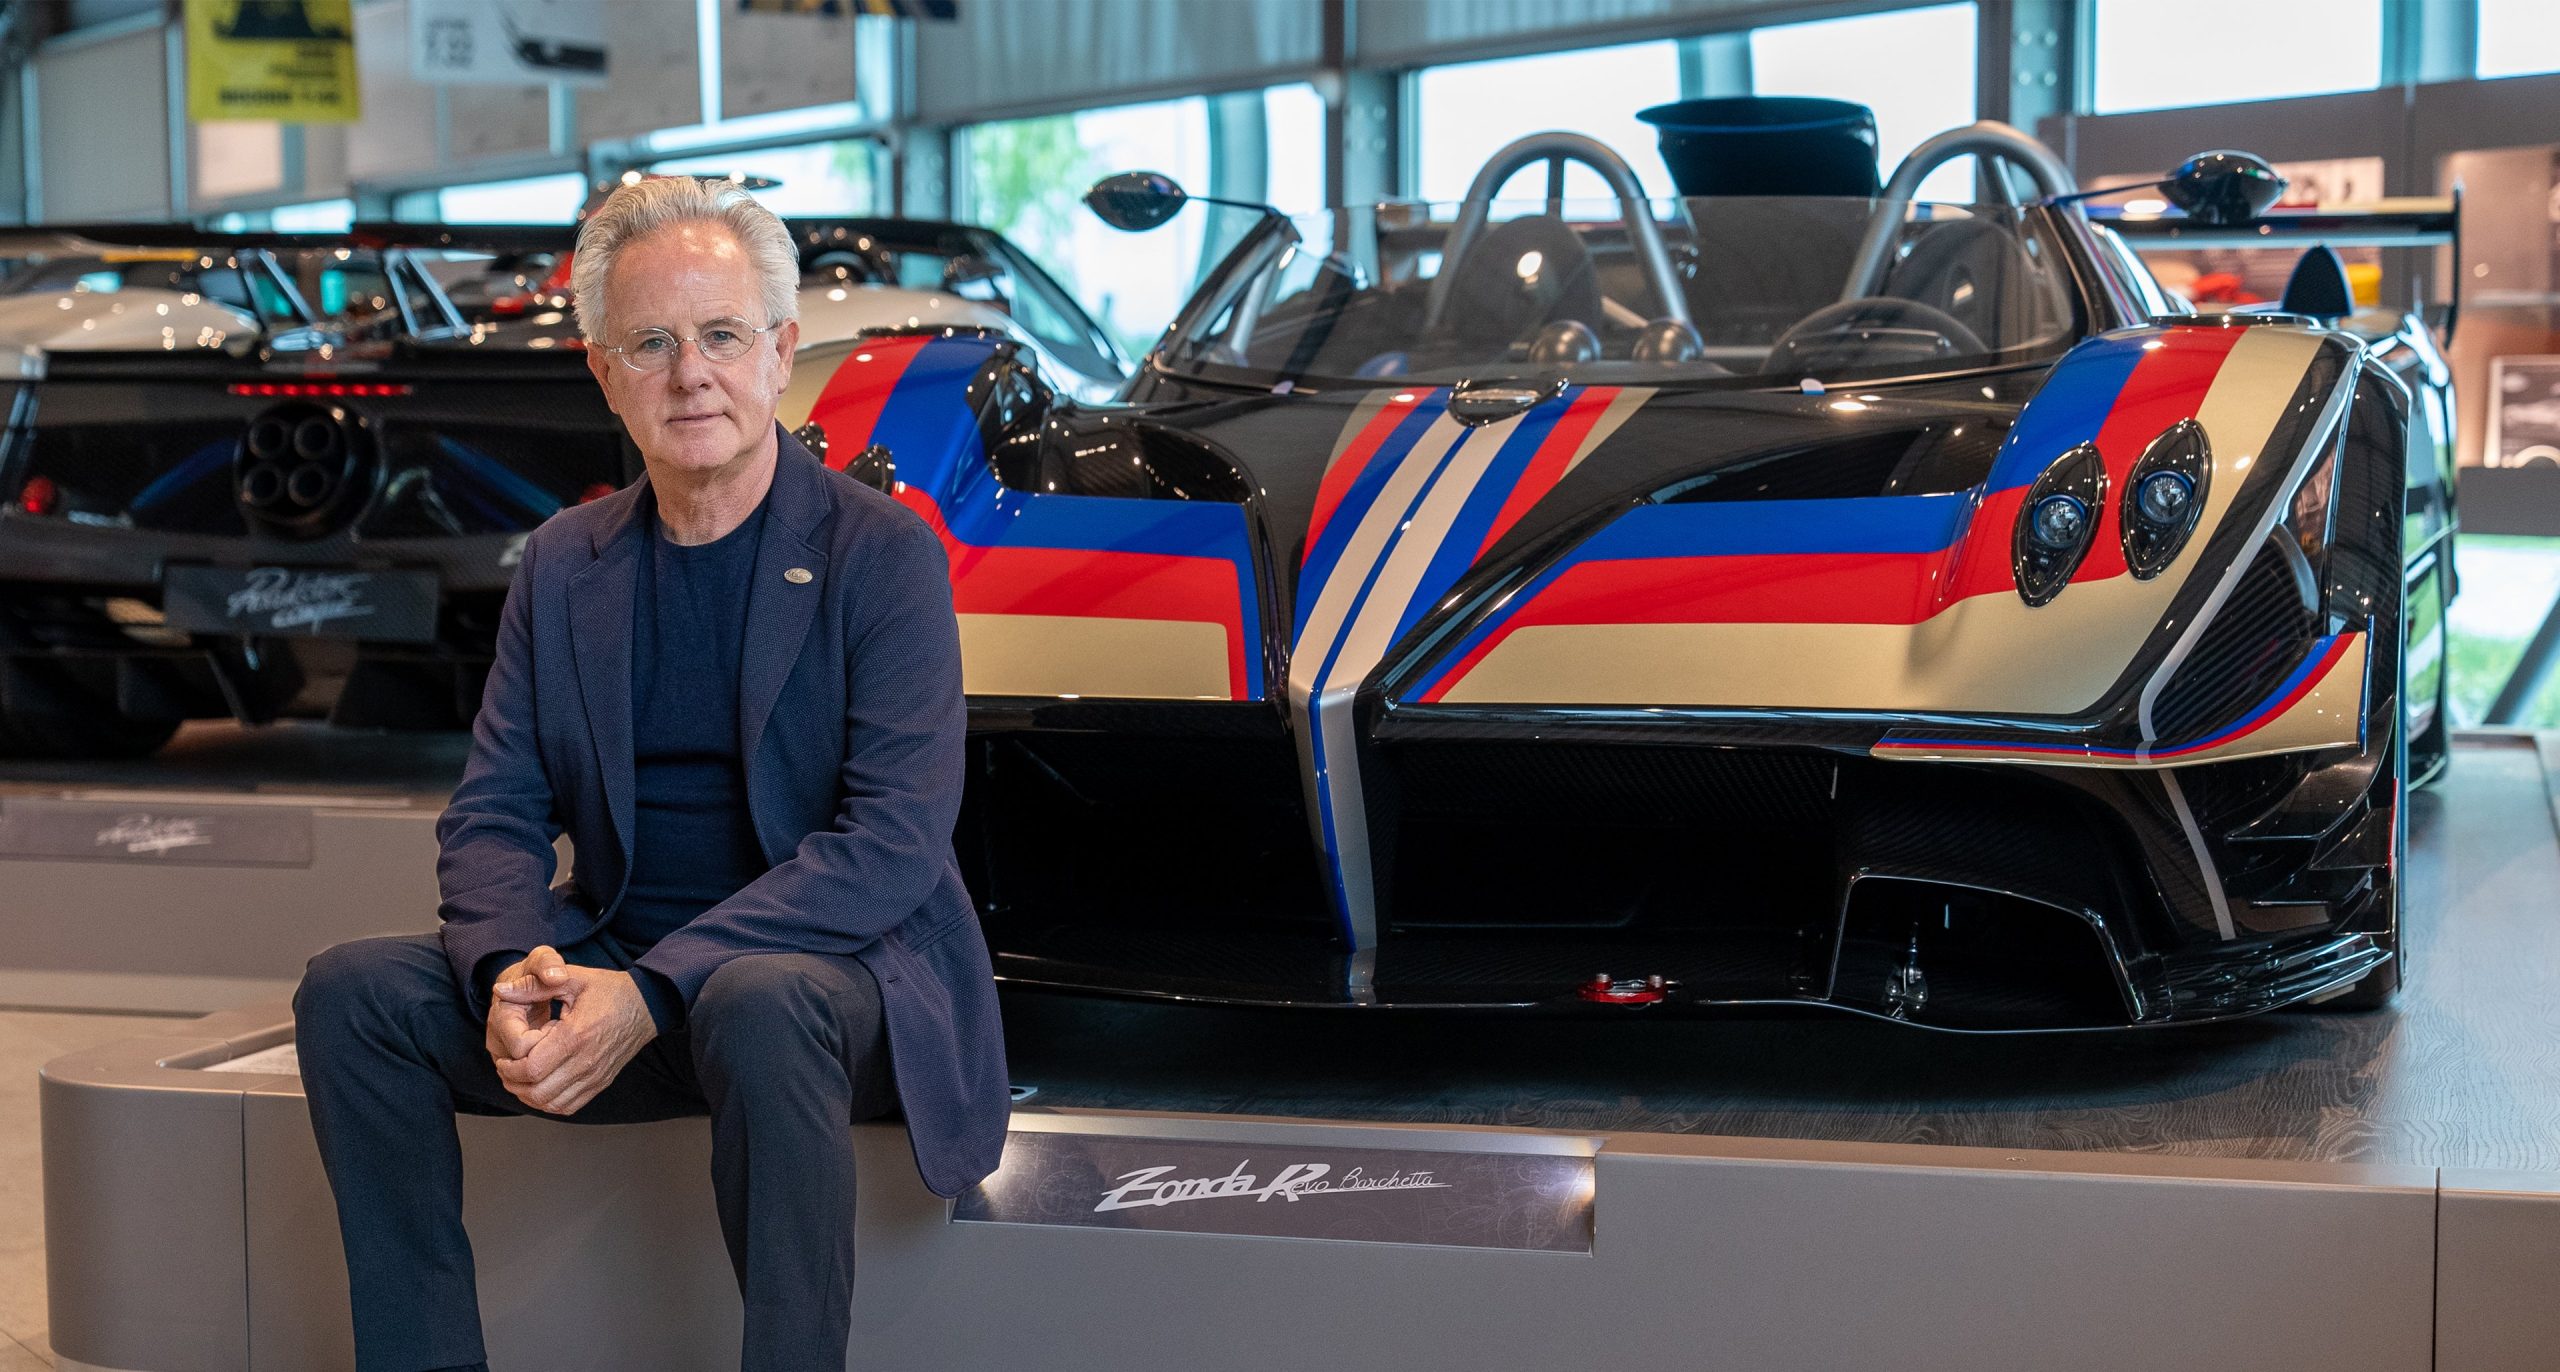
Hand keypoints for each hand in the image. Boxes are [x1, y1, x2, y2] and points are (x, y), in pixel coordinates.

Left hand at [490, 961, 657, 1115]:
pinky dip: (548, 1103)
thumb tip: (500, 991)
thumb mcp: (572, 978)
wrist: (648, 1005)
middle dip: (513, 1083)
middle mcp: (586, 1062)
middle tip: (506, 1069)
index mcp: (576, 1035)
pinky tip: (541, 1086)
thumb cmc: (609, 990)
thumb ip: (533, 986)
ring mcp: (595, 1076)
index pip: (532, 1068)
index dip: (510, 1068)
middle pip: (537, 1091)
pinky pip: (568, 1106)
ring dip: (528, 1096)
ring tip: (520, 1079)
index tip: (503, 1057)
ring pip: (551, 1103)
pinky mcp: (601, 1083)